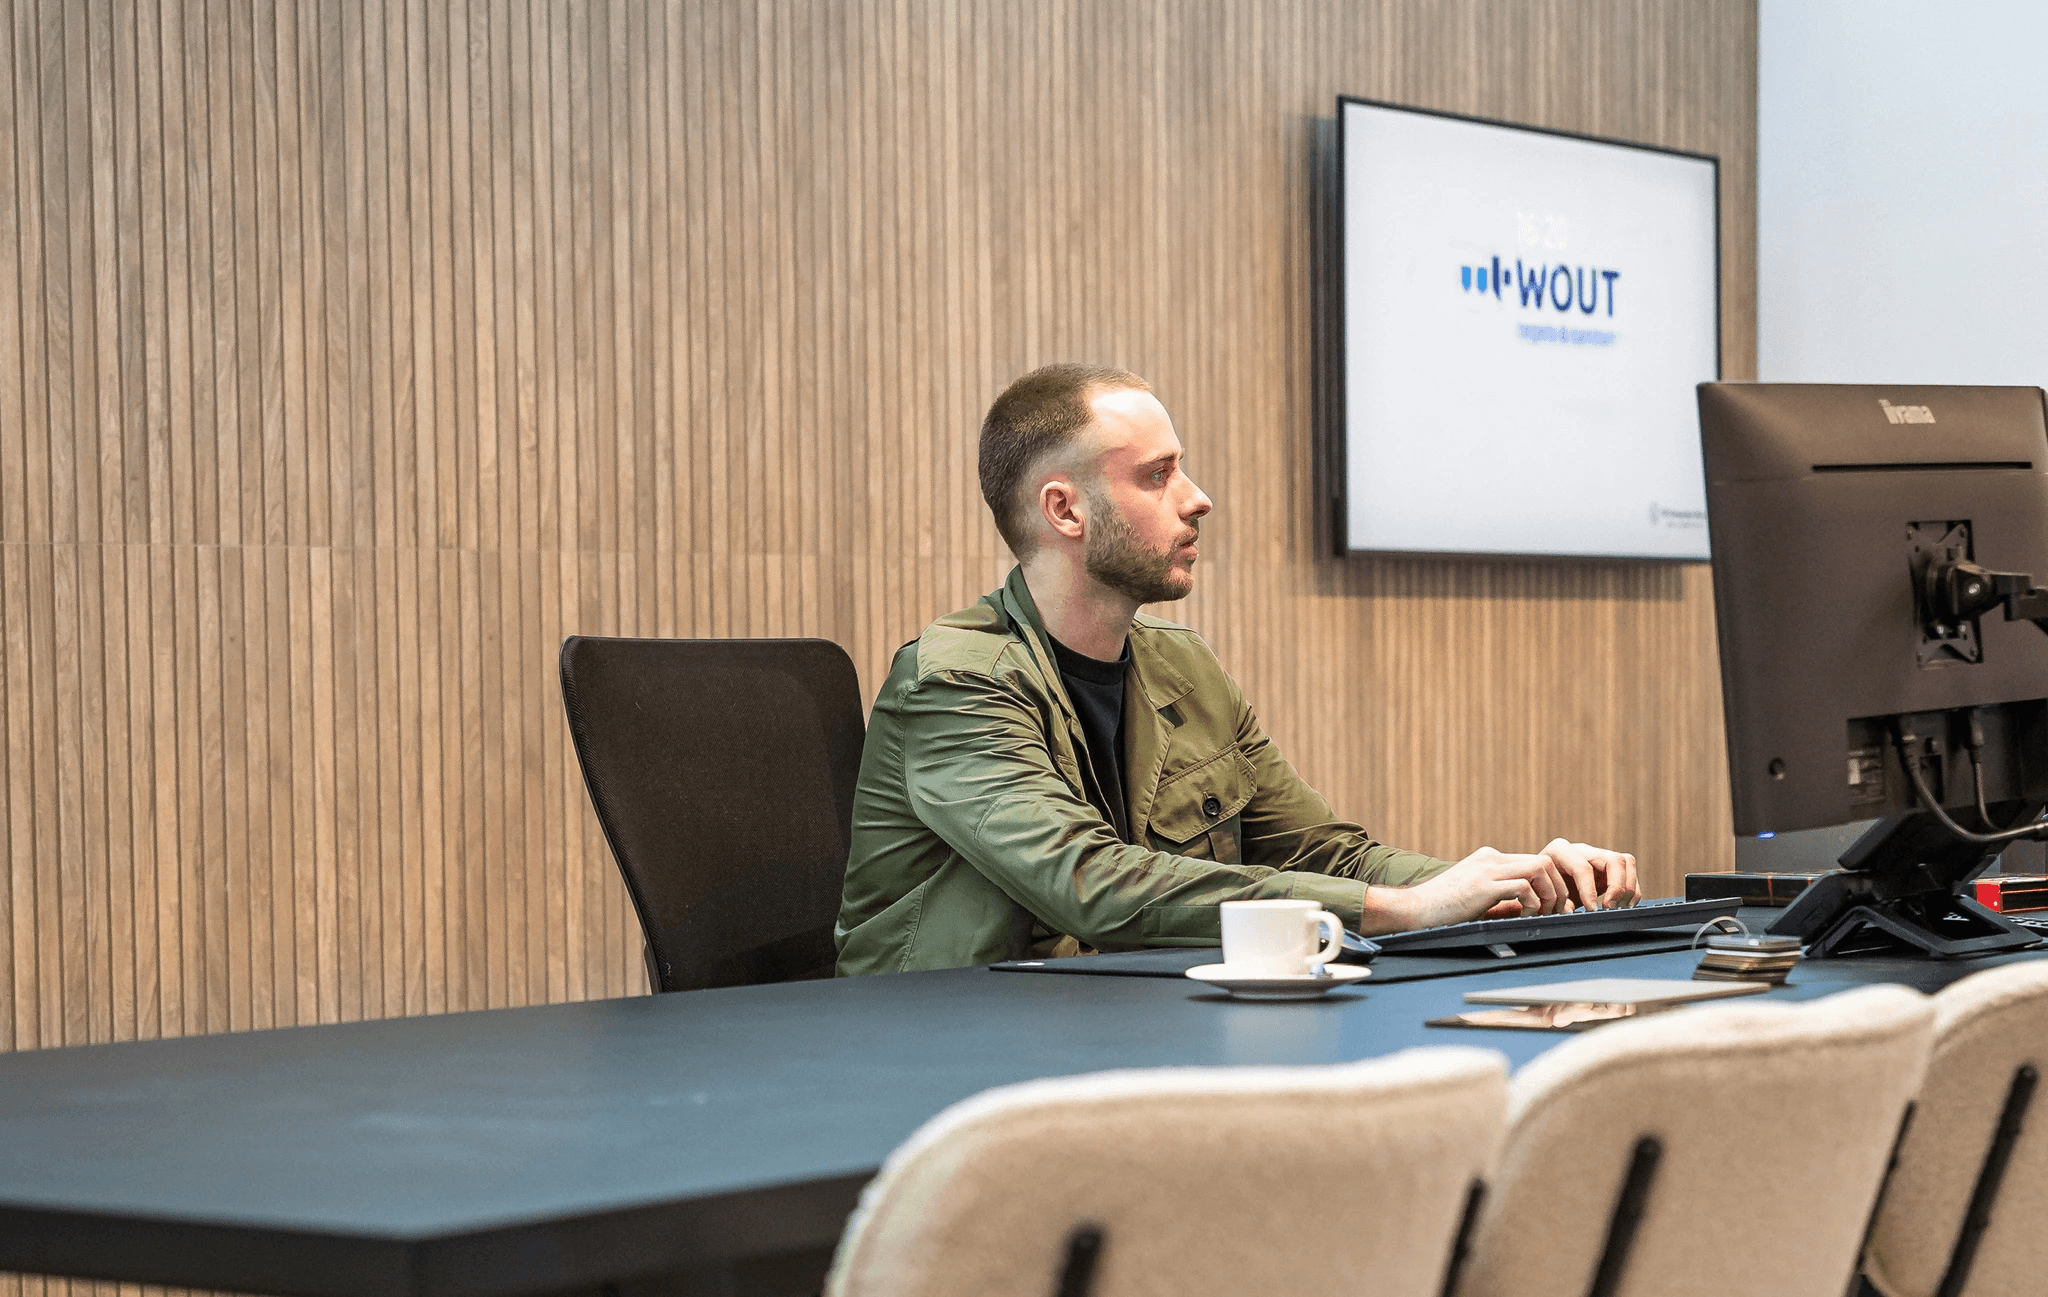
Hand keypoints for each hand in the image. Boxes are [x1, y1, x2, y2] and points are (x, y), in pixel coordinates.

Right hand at [1365, 846, 1571, 931]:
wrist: (1412, 910)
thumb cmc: (1442, 910)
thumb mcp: (1478, 898)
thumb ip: (1503, 898)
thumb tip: (1534, 909)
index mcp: (1490, 859)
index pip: (1535, 861)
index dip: (1552, 884)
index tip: (1553, 907)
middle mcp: (1491, 859)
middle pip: (1544, 861)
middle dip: (1558, 888)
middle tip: (1556, 912)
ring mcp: (1486, 869)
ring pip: (1539, 868)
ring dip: (1549, 894)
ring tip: (1542, 914)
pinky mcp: (1482, 885)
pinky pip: (1523, 887)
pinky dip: (1533, 904)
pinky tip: (1525, 917)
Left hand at [1540, 839, 1639, 910]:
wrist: (1541, 883)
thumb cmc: (1539, 888)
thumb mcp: (1544, 894)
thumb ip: (1556, 902)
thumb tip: (1569, 911)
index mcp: (1560, 851)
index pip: (1582, 867)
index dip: (1589, 890)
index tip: (1591, 910)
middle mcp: (1582, 850)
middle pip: (1613, 860)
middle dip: (1617, 887)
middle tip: (1609, 908)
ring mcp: (1597, 856)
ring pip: (1626, 862)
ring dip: (1628, 888)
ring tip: (1618, 908)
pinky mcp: (1608, 868)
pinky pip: (1630, 873)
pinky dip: (1632, 891)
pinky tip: (1623, 906)